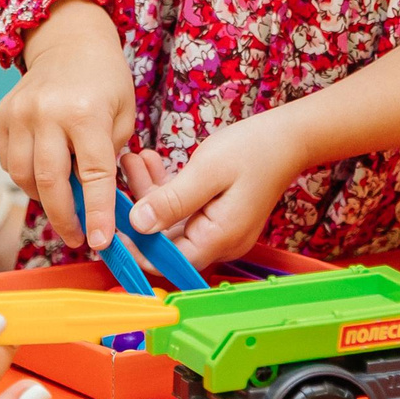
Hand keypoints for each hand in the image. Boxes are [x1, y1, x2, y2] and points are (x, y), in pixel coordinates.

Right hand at [0, 0, 133, 252]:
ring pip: (23, 177)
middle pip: (50, 183)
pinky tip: (43, 176)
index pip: (93, 176)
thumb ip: (111, 156)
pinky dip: (25, 177)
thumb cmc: (104, 79)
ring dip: (43, 199)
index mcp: (86, 112)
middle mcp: (48, 113)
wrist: (69, 40)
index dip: (97, 214)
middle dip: (65, 219)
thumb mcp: (124, 113)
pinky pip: (8, 162)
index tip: (100, 242)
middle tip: (77, 237)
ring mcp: (20, 113)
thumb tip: (97, 202)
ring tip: (62, 203)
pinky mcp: (3, 115)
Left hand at [118, 111, 308, 271]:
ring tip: (131, 160)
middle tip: (115, 182)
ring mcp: (218, 226)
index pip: (168, 262)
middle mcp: (219, 239)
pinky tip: (149, 161)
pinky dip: (165, 187)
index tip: (110, 230)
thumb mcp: (206, 172)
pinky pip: (183, 206)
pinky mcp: (216, 211)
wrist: (289, 136)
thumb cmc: (254, 150)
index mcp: (218, 238)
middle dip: (137, 211)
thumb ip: (171, 201)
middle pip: (165, 239)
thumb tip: (138, 225)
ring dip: (148, 192)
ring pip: (170, 219)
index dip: (136, 250)